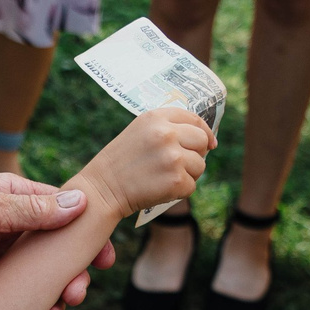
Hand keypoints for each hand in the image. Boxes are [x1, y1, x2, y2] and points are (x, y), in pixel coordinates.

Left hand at [0, 173, 112, 309]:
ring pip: (40, 280)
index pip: (61, 213)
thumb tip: (81, 204)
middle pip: (56, 252)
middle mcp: (8, 229)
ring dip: (57, 295)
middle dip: (74, 272)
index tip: (105, 254)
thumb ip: (33, 211)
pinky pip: (18, 301)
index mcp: (11, 200)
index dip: (86, 233)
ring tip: (63, 309)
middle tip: (80, 290)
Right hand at [79, 109, 214, 215]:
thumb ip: (167, 129)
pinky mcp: (176, 180)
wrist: (100, 190)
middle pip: (201, 141)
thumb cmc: (120, 162)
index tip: (209, 143)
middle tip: (180, 165)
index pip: (194, 118)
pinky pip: (192, 186)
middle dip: (196, 154)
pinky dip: (180, 191)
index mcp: (156, 117)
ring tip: (164, 178)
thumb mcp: (139, 132)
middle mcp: (166, 134)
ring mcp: (173, 157)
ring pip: (200, 166)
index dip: (204, 131)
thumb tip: (206, 140)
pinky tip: (160, 190)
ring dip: (188, 174)